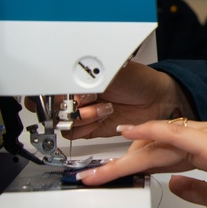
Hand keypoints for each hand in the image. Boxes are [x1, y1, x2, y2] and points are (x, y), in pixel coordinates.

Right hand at [65, 62, 185, 139]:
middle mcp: (77, 97)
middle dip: (70, 106)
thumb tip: (67, 92)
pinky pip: (73, 134)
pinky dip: (85, 127)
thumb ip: (85, 81)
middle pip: (53, 107)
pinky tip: (102, 117)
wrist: (156, 98)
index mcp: (77, 79)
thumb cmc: (136, 80)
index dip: (55, 93)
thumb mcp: (109, 73)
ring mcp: (83, 113)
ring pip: (62, 122)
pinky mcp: (90, 128)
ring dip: (83, 116)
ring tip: (104, 108)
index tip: (69, 94)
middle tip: (89, 100)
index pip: (50, 88)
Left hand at [77, 118, 206, 207]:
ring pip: (165, 137)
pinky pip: (176, 135)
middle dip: (132, 155)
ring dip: (133, 150)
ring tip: (105, 161)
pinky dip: (150, 132)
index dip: (147, 156)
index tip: (123, 165)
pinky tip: (130, 134)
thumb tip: (176, 184)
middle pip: (165, 140)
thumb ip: (197, 188)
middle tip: (103, 171)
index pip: (175, 146)